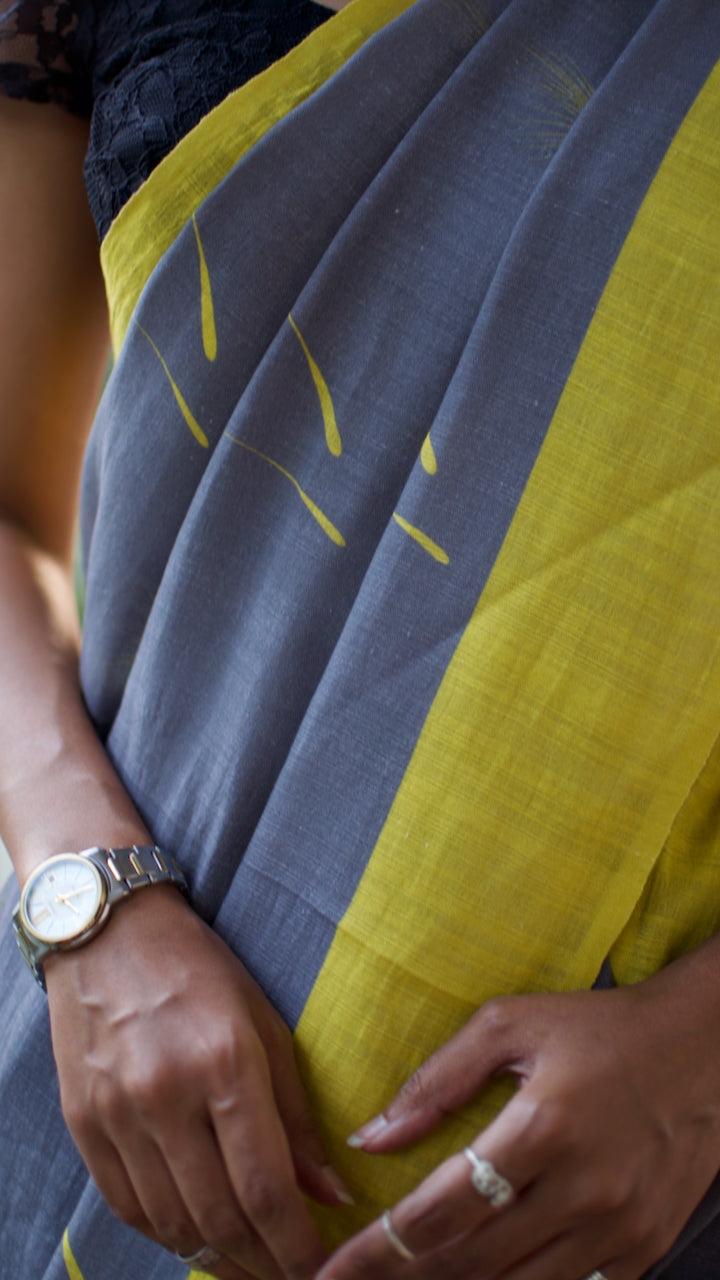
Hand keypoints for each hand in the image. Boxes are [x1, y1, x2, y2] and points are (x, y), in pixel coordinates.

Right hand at [46, 884, 349, 1278]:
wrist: (107, 931)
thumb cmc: (199, 968)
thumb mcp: (263, 1023)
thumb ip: (296, 1113)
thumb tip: (330, 1192)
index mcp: (225, 1063)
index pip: (266, 1187)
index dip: (296, 1245)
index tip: (322, 1269)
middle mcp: (167, 1095)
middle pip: (220, 1218)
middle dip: (264, 1262)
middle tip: (292, 1276)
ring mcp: (118, 1113)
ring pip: (173, 1223)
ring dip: (218, 1258)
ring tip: (252, 1264)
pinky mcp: (84, 1124)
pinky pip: (127, 1207)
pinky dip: (167, 1233)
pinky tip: (197, 1237)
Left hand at [321, 948, 719, 1279]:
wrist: (703, 1050)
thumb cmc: (599, 1028)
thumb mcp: (511, 1025)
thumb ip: (437, 1081)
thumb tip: (370, 1138)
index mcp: (544, 1126)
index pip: (441, 1209)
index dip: (378, 1249)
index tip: (330, 1269)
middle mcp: (584, 1189)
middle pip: (471, 1263)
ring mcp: (618, 1229)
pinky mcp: (641, 1250)